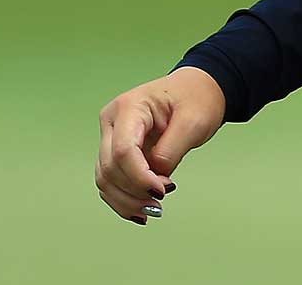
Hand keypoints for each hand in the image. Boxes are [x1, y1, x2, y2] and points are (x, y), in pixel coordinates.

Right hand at [94, 66, 226, 224]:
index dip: (139, 177)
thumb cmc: (197, 98)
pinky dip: (123, 198)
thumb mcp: (194, 121)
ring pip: (105, 179)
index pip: (123, 151)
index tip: (163, 191)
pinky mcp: (115, 151)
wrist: (196, 90)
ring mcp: (110, 136)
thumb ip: (172, 151)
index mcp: (129, 107)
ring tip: (154, 209)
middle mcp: (112, 121)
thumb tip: (154, 180)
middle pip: (110, 168)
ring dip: (126, 200)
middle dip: (134, 191)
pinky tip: (141, 210)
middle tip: (162, 201)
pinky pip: (111, 180)